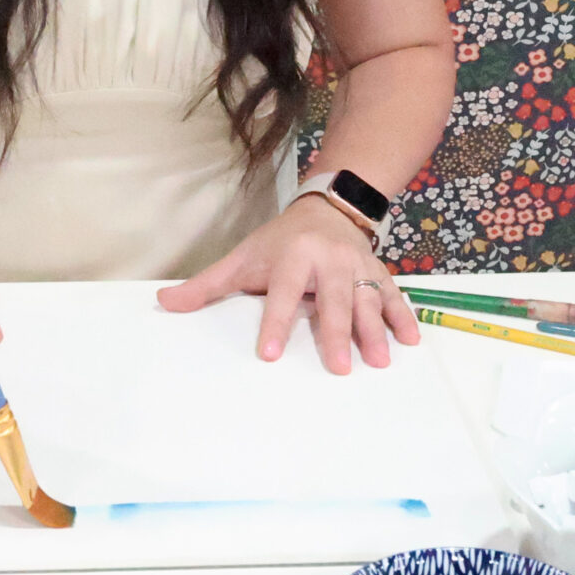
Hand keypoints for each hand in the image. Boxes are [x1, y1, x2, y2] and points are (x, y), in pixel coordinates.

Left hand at [156, 195, 418, 372]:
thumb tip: (164, 303)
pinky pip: (393, 294)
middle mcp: (329, 260)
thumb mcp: (242, 257)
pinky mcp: (378, 271)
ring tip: (380, 361)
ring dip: (376, 330)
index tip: (271, 354)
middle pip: (334, 300)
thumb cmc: (279, 242)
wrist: (327, 206)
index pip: (284, 294)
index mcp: (294, 257)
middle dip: (338, 333)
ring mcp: (358, 265)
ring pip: (368, 298)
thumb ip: (207, 285)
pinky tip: (410, 341)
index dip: (277, 323)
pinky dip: (403, 316)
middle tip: (341, 368)